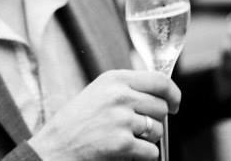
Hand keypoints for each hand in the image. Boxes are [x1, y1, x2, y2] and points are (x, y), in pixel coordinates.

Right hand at [27, 69, 180, 160]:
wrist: (55, 147)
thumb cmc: (75, 122)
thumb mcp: (98, 92)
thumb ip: (126, 88)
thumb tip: (160, 92)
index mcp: (114, 79)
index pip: (159, 80)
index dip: (173, 94)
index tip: (174, 103)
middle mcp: (119, 95)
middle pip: (161, 107)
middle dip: (153, 120)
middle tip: (134, 127)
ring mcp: (122, 119)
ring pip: (157, 130)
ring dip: (146, 138)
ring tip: (122, 137)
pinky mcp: (123, 143)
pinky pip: (151, 151)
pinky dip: (141, 155)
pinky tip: (122, 150)